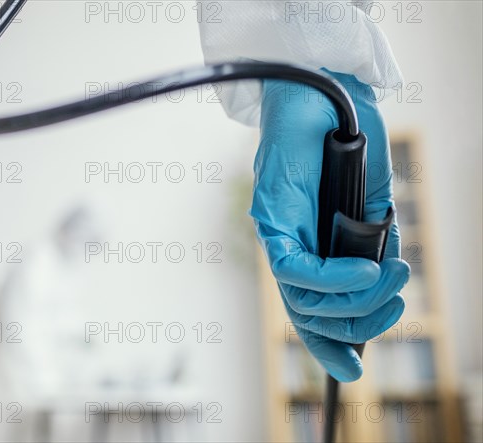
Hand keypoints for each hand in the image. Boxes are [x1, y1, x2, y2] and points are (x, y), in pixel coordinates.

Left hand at [252, 70, 409, 381]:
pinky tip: (367, 270)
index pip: (309, 309)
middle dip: (359, 324)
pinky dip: (333, 278)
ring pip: (302, 298)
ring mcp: (276, 232)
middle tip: (398, 302)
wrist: (325, 93)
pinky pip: (295, 267)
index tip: (352, 368)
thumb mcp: (370, 201)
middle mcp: (286, 246)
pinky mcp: (272, 215)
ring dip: (356, 299)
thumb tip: (382, 278)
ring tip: (393, 275)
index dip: (328, 344)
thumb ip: (373, 240)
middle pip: (308, 314)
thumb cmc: (347, 142)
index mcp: (307, 247)